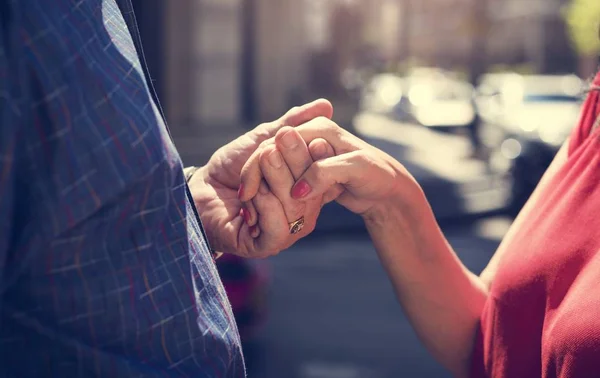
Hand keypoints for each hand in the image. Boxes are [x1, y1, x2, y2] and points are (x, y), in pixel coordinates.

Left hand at [188, 99, 332, 257]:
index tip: (288, 134)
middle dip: (288, 162)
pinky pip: (280, 229)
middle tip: (268, 149)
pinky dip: (264, 206)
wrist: (199, 188)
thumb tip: (326, 105)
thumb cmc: (230, 166)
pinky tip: (249, 197)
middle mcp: (303, 211)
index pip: (325, 171)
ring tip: (253, 174)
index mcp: (308, 188)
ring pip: (296, 208)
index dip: (312, 152)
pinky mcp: (268, 245)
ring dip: (272, 182)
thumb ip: (293, 124)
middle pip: (312, 189)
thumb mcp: (264, 140)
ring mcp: (288, 230)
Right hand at [240, 117, 424, 224]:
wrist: (390, 190)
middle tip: (243, 206)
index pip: (277, 144)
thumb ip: (324, 175)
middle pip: (271, 155)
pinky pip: (285, 179)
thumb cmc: (378, 176)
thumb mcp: (355, 171)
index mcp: (320, 129)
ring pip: (274, 168)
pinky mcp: (310, 169)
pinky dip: (272, 194)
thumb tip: (298, 190)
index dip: (259, 168)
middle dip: (255, 179)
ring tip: (250, 216)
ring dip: (261, 189)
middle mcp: (311, 137)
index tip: (247, 196)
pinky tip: (263, 213)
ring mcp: (308, 153)